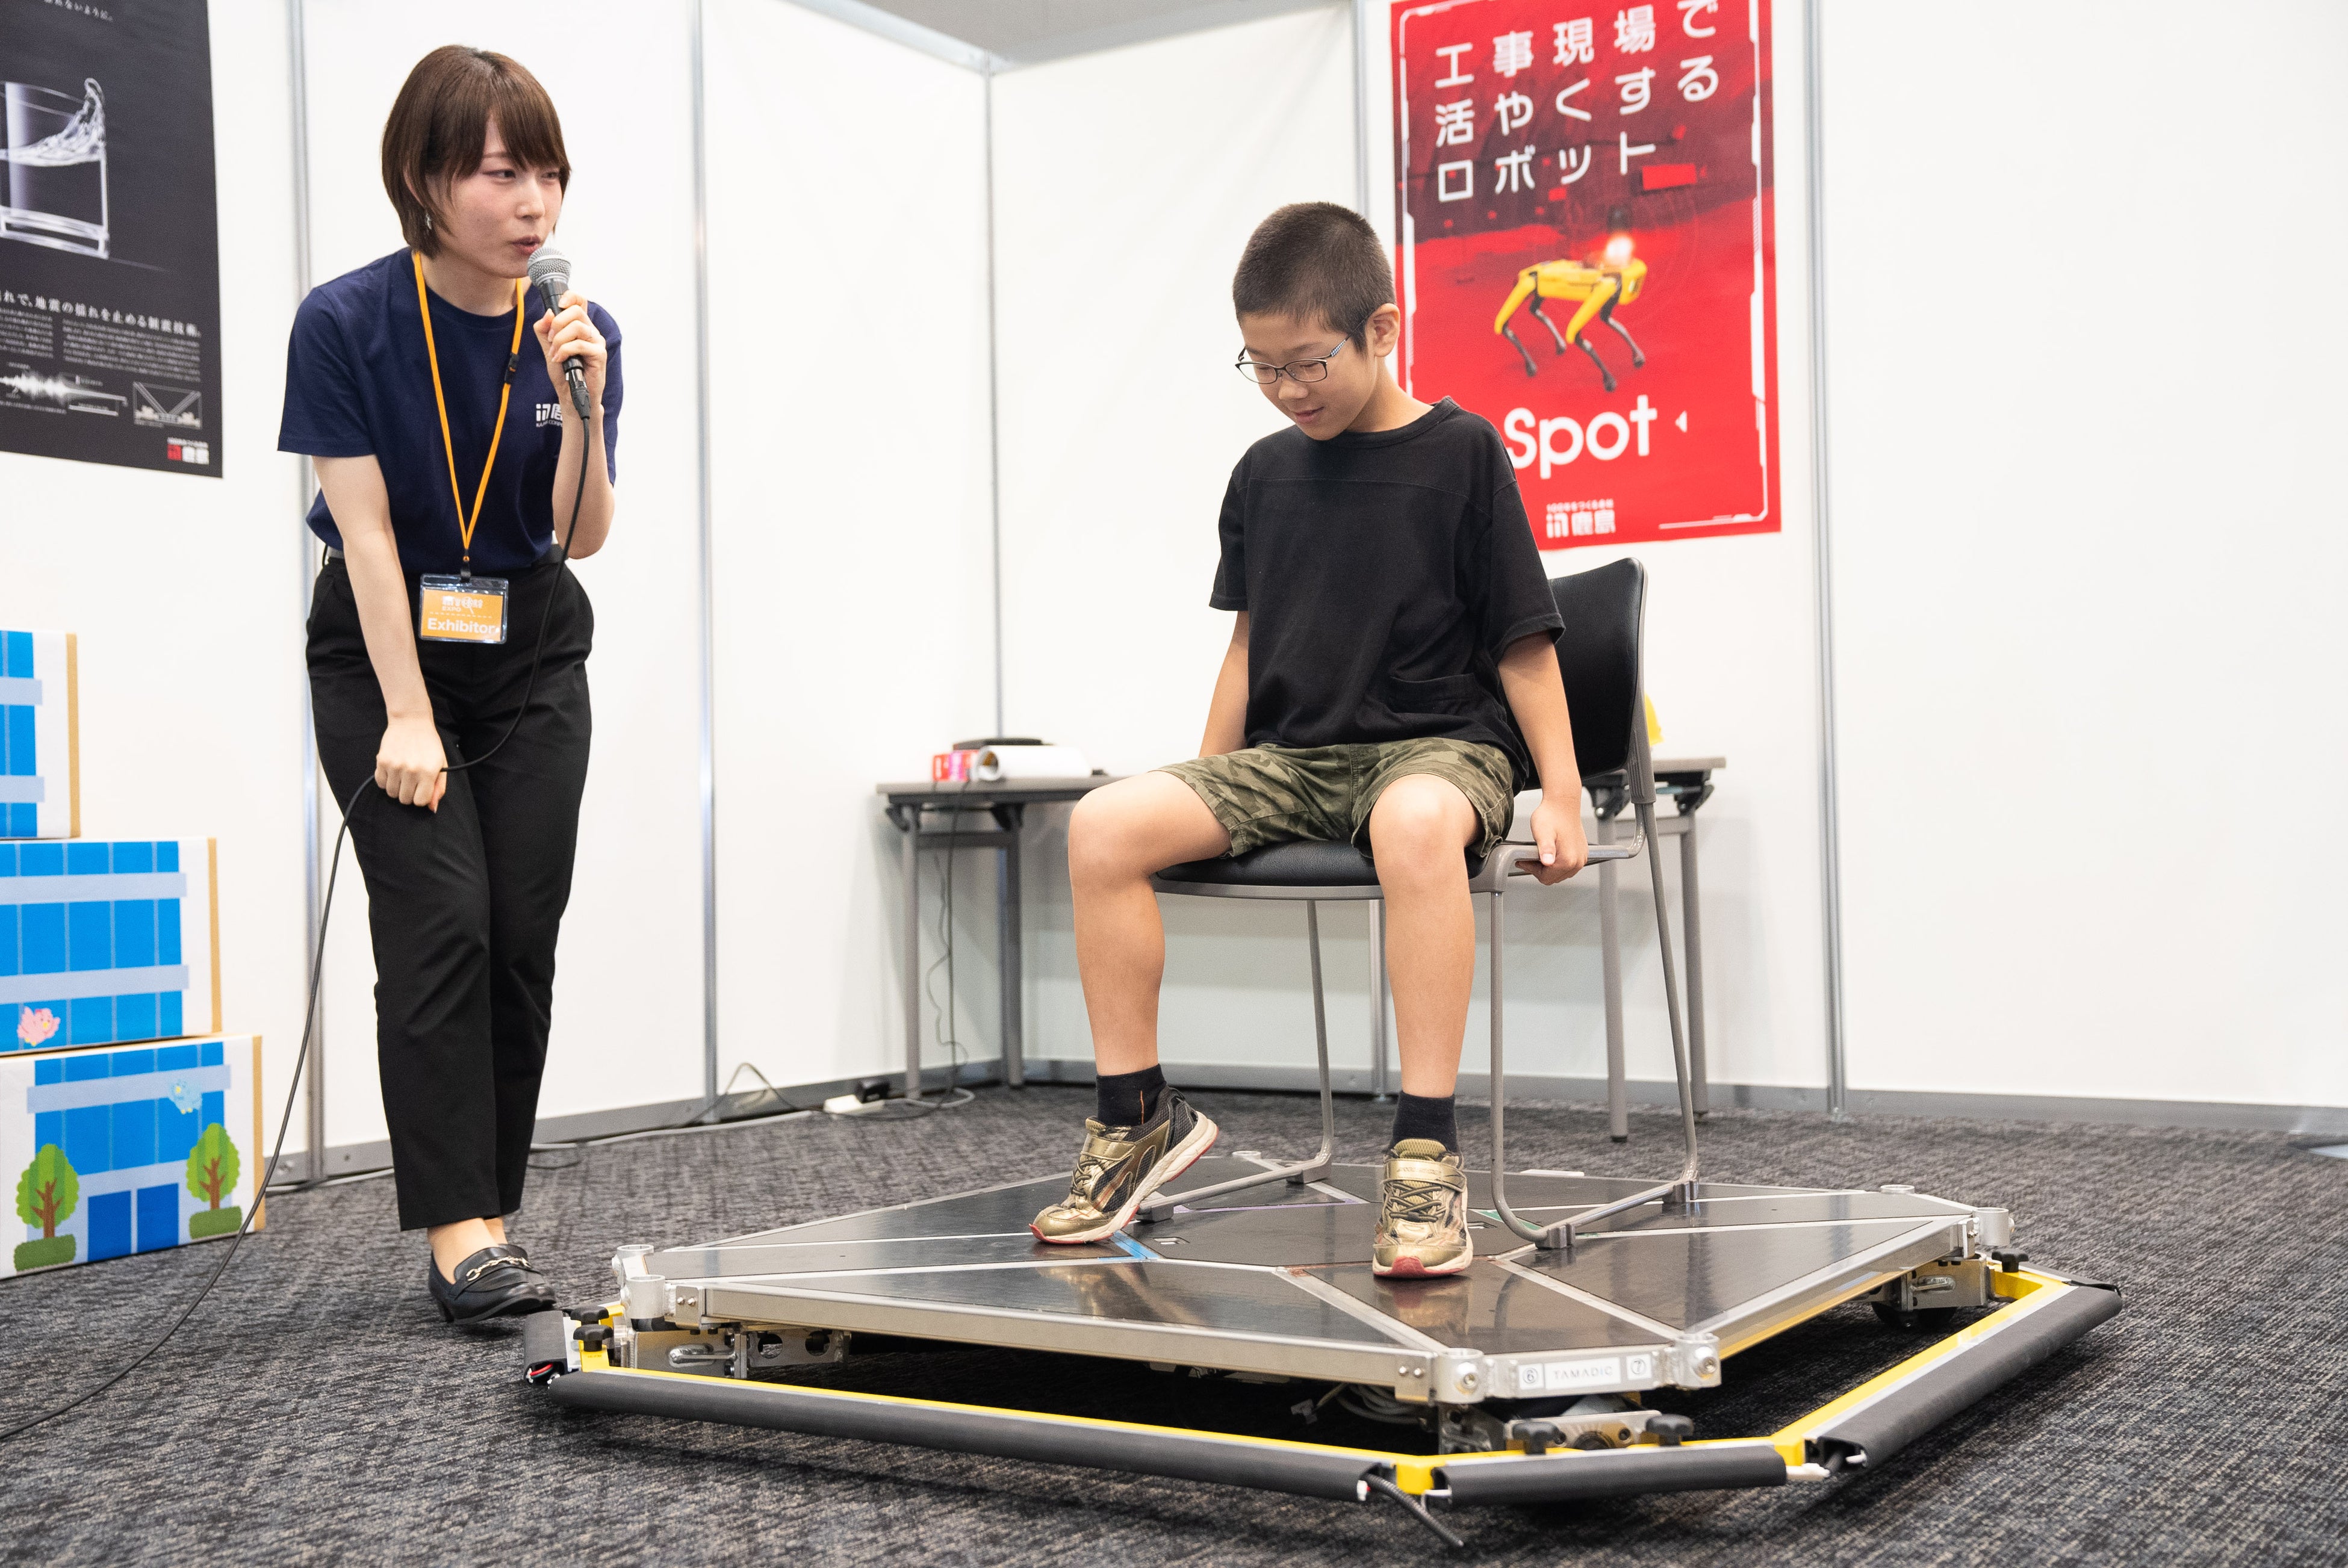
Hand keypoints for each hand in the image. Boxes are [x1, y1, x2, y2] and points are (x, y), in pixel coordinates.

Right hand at [376, 714, 447, 811]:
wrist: (411, 722)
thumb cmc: (429, 745)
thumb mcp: (441, 765)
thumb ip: (438, 788)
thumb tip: (432, 808)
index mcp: (428, 772)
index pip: (420, 802)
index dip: (421, 796)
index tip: (421, 788)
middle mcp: (411, 771)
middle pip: (404, 800)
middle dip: (408, 793)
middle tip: (412, 780)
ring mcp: (395, 766)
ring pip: (391, 793)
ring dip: (397, 787)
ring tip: (403, 774)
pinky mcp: (381, 761)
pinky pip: (380, 783)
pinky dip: (386, 781)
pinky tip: (393, 770)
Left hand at [533, 289, 606, 414]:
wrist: (571, 394)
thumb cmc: (564, 372)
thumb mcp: (548, 347)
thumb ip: (544, 330)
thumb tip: (548, 313)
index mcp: (581, 327)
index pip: (580, 302)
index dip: (570, 297)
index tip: (558, 305)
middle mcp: (591, 332)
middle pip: (576, 311)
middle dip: (557, 324)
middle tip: (551, 339)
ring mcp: (596, 343)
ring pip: (577, 327)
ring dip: (559, 340)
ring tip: (555, 353)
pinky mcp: (599, 355)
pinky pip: (579, 344)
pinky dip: (565, 351)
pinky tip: (560, 360)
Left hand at [1517, 795, 1587, 884]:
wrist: (1562, 804)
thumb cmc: (1551, 816)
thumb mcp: (1542, 832)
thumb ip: (1545, 849)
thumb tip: (1547, 863)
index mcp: (1568, 860)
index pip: (1546, 878)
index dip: (1532, 869)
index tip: (1526, 858)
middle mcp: (1577, 862)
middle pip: (1553, 878)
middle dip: (1540, 869)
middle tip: (1533, 854)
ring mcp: (1581, 858)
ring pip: (1560, 874)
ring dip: (1549, 866)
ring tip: (1542, 851)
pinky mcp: (1581, 854)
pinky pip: (1567, 866)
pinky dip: (1557, 862)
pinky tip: (1552, 850)